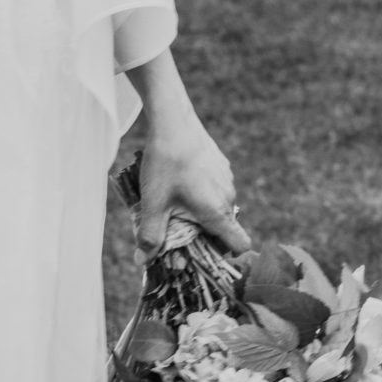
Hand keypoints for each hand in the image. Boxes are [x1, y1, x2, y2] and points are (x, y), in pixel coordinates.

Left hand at [133, 109, 249, 256]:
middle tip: (176, 228)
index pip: (240, 245)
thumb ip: (150, 235)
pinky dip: (201, 191)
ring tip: (173, 202)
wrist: (172, 120)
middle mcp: (229, 197)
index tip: (203, 252)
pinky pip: (214, 187)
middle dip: (203, 233)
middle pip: (224, 227)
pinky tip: (179, 179)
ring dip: (201, 211)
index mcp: (218, 212)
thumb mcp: (154, 202)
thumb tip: (142, 261)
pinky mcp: (220, 164)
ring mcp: (227, 178)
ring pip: (218, 205)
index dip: (226, 254)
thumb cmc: (165, 163)